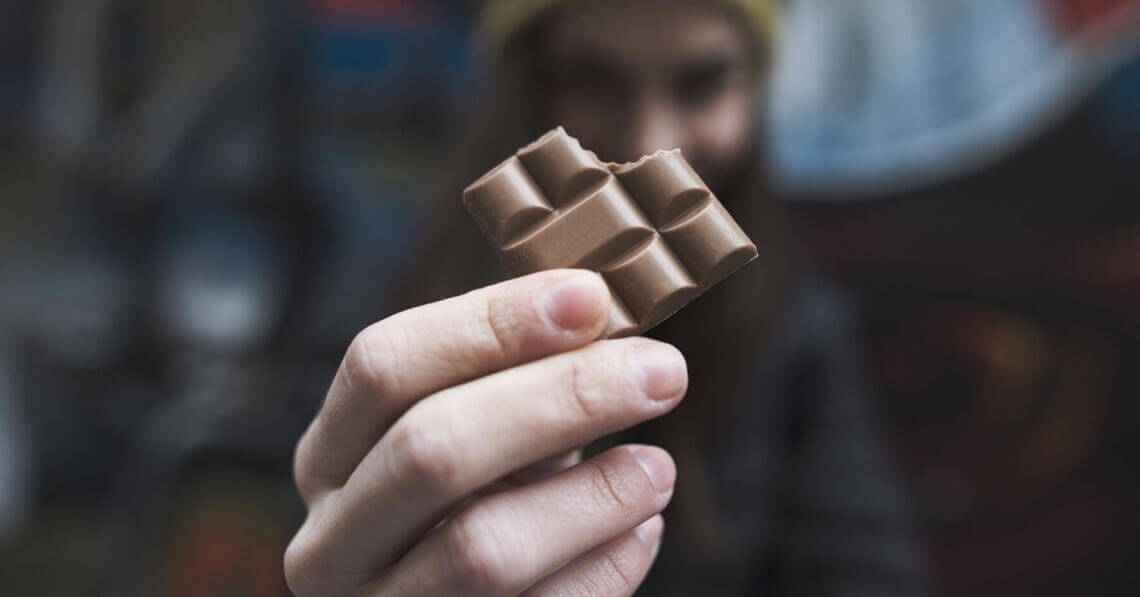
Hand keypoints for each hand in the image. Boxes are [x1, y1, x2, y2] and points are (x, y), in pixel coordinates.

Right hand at [285, 270, 687, 595]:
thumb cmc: (478, 504)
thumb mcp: (475, 433)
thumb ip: (514, 381)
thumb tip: (603, 309)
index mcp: (329, 456)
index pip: (384, 366)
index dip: (489, 324)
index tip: (590, 297)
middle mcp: (333, 538)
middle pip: (432, 448)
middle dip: (559, 398)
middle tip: (661, 371)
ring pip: (481, 549)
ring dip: (591, 495)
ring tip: (658, 467)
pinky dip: (603, 569)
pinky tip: (641, 530)